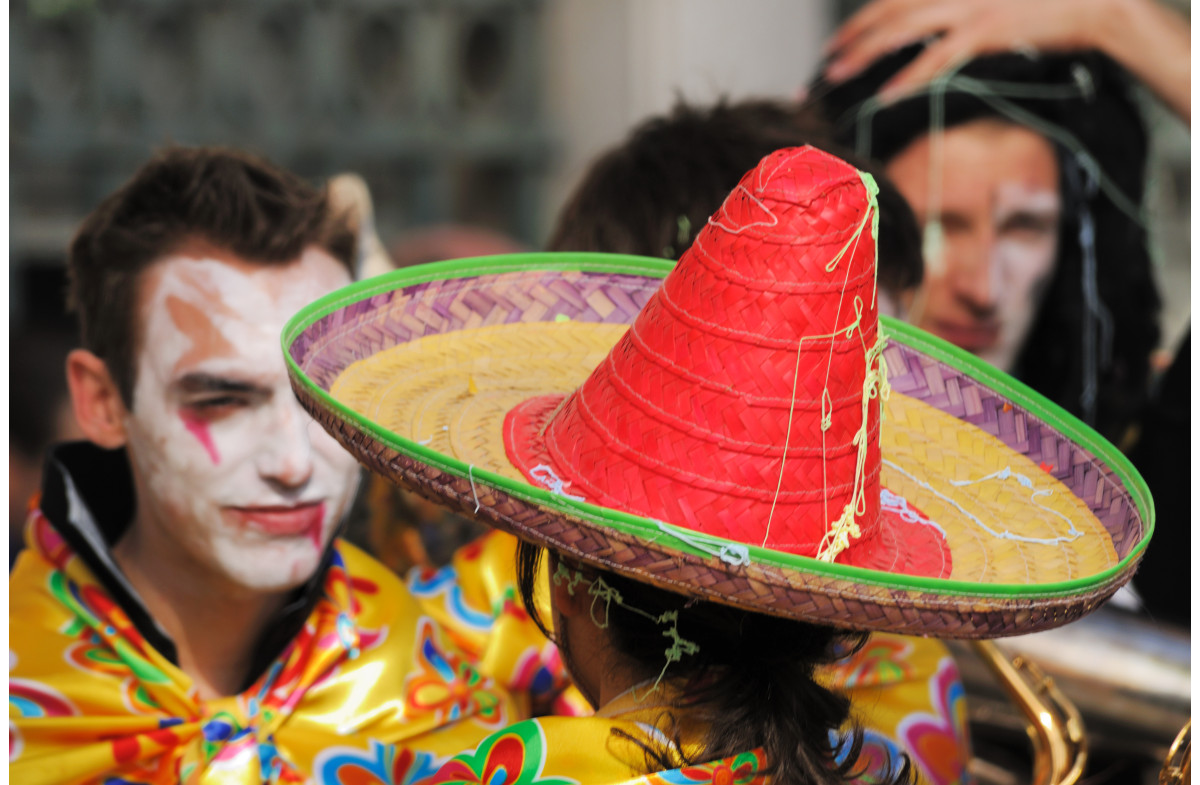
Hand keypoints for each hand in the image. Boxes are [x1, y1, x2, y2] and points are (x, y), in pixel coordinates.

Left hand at [823, 0, 1188, 122]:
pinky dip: (907, 78)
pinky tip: (883, 96)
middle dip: (848, 38)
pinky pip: (936, 59)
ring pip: (900, 30)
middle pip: (885, 11)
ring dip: (863, 53)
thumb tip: (923, 33)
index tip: (834, 44)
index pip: (891, 0)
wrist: (1095, 1)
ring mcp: (968, 7)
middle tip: (822, 65)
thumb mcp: (990, 2)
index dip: (859, 22)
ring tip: (836, 74)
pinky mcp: (986, 31)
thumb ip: (950, 13)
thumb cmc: (1045, 3)